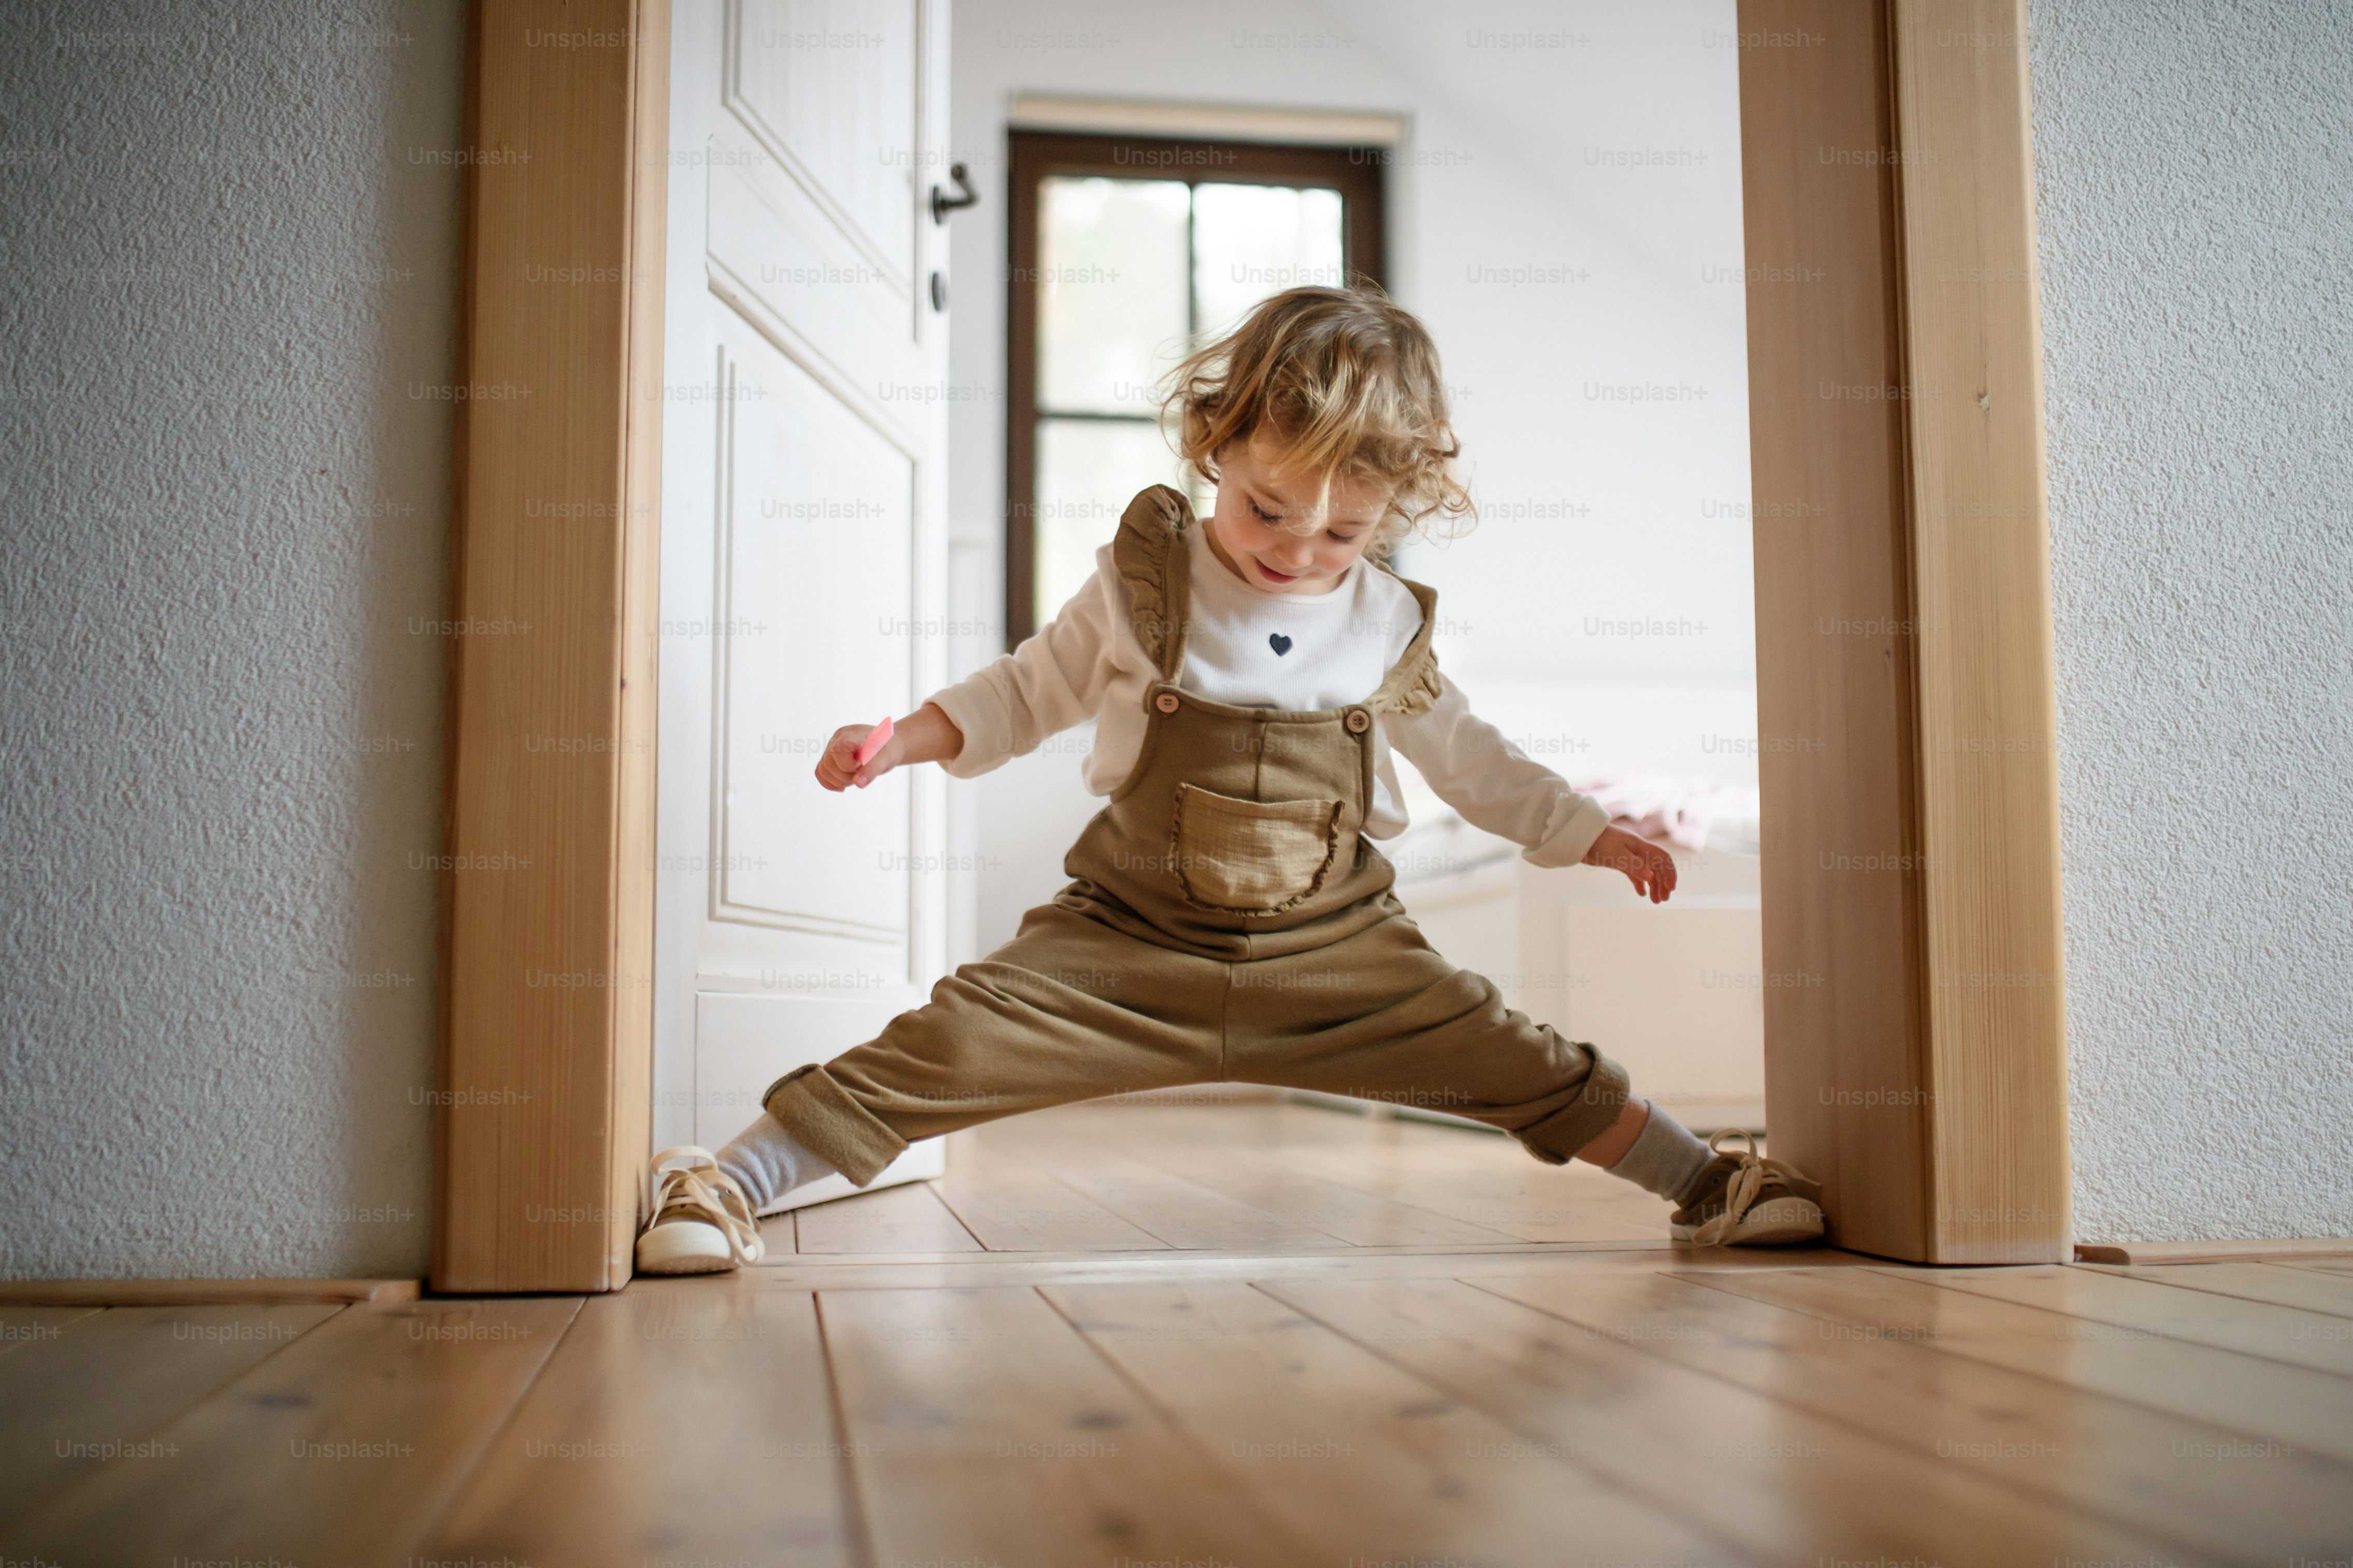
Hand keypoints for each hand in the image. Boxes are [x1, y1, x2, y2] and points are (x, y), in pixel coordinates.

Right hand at [814, 703, 963, 792]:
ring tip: (858, 775)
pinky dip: (833, 783)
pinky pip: (822, 776)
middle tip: (864, 772)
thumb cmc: (891, 748)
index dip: (850, 768)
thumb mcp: (886, 758)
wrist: (893, 743)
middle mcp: (837, 738)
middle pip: (828, 768)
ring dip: (840, 780)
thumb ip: (873, 769)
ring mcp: (832, 748)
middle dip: (846, 776)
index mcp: (848, 734)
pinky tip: (849, 783)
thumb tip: (861, 783)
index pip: (836, 759)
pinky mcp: (832, 757)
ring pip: (823, 773)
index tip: (866, 767)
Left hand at [1583, 823, 1677, 903]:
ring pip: (1647, 872)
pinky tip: (1642, 894)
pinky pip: (1634, 874)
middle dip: (1663, 883)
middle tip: (1663, 900)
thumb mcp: (1616, 855)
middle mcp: (1637, 851)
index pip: (1663, 859)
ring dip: (1654, 886)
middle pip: (1657, 867)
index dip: (1670, 873)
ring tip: (1655, 901)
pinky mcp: (1619, 862)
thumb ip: (1633, 865)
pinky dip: (1640, 883)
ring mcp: (1628, 856)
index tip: (1670, 889)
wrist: (1579, 837)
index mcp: (1641, 846)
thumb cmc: (1598, 842)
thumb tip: (1651, 877)